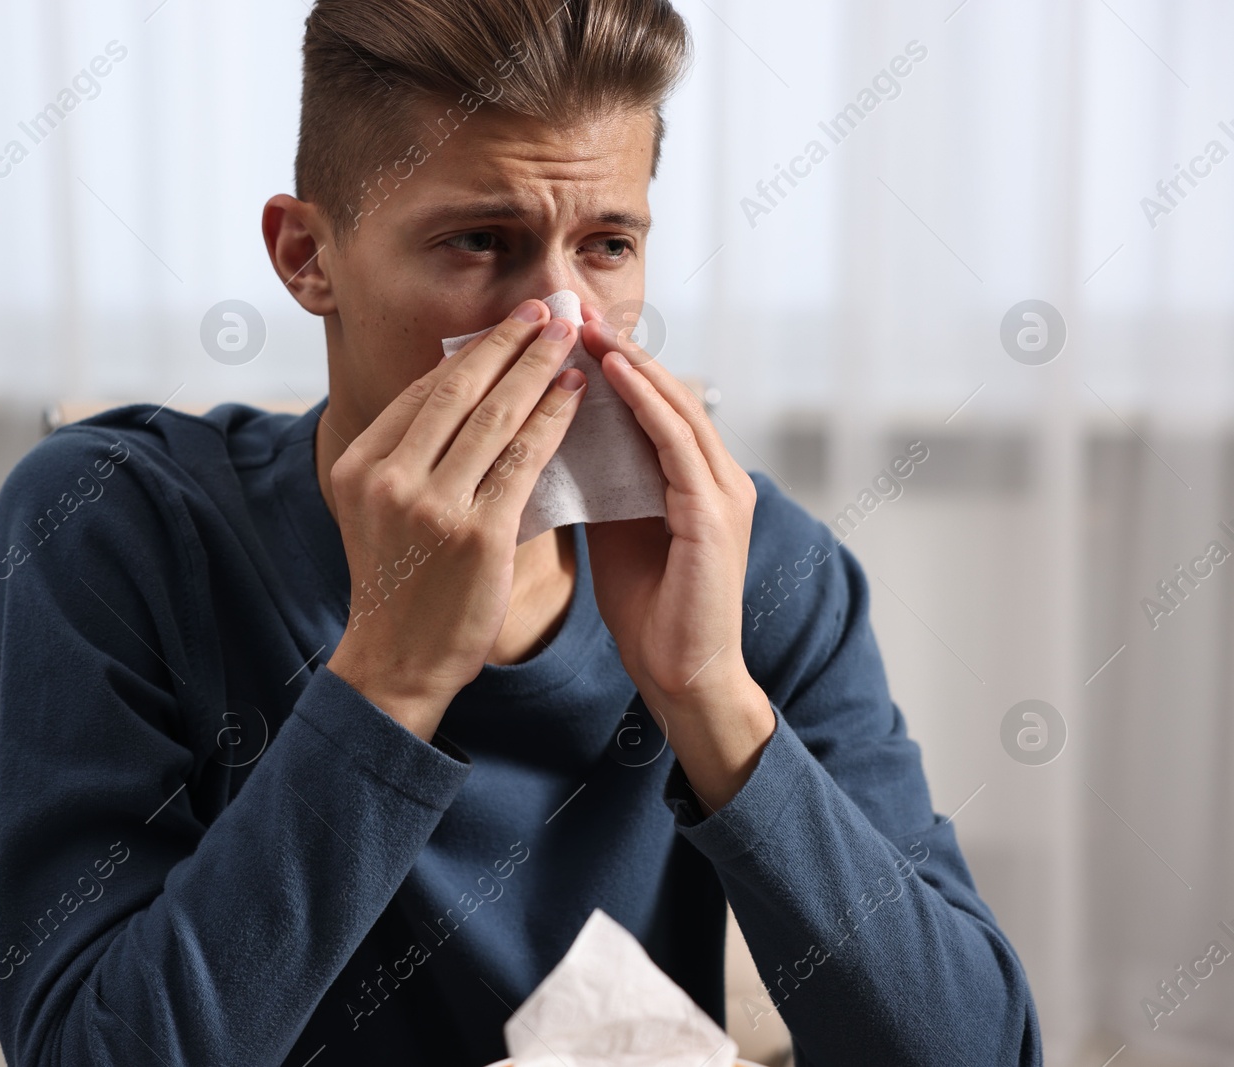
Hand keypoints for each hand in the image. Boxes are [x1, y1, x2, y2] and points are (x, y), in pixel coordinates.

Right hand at [325, 299, 587, 740]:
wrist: (397, 661)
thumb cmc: (398, 584)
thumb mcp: (380, 509)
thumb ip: (410, 455)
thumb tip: (459, 391)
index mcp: (359, 464)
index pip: (424, 393)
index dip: (471, 353)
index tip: (507, 324)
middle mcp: (390, 478)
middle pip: (459, 392)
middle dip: (507, 343)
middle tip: (544, 309)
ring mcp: (433, 506)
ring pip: (496, 418)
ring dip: (538, 369)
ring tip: (569, 338)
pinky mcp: (477, 535)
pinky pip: (525, 460)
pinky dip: (553, 419)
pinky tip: (575, 394)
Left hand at [579, 301, 774, 809]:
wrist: (681, 675)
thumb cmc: (648, 608)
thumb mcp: (613, 528)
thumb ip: (600, 480)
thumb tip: (549, 435)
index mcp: (693, 478)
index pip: (651, 403)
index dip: (611, 361)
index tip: (565, 328)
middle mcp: (717, 474)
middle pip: (665, 391)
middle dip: (618, 347)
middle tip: (572, 305)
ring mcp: (723, 491)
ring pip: (674, 405)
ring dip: (629, 360)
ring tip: (586, 322)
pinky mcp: (717, 515)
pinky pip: (677, 442)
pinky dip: (645, 403)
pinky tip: (611, 370)